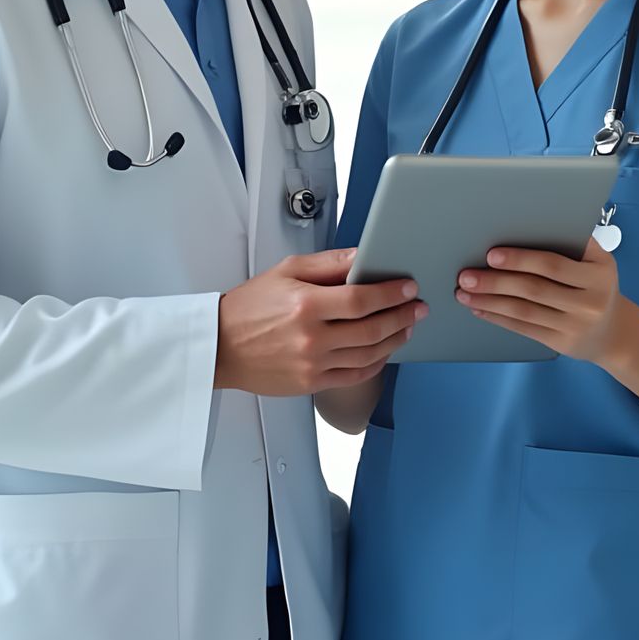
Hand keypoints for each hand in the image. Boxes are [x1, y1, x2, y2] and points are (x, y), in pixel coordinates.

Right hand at [216, 249, 426, 396]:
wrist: (221, 346)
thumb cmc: (248, 307)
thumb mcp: (286, 271)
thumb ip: (328, 263)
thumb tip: (362, 257)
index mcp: (306, 305)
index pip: (361, 299)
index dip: (391, 294)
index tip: (408, 288)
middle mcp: (311, 337)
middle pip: (372, 328)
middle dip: (402, 316)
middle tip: (418, 307)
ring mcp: (313, 364)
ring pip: (369, 355)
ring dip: (395, 340)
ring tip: (407, 327)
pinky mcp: (311, 383)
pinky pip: (355, 375)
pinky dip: (376, 363)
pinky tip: (384, 350)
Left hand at [455, 238, 622, 362]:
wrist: (614, 332)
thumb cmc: (596, 285)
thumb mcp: (598, 261)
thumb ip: (572, 242)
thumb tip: (530, 221)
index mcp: (598, 274)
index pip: (553, 265)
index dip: (520, 259)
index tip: (491, 254)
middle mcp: (589, 302)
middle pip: (534, 289)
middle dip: (495, 281)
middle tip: (466, 275)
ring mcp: (575, 325)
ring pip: (524, 311)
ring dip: (490, 300)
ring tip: (464, 292)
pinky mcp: (561, 343)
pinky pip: (524, 328)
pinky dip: (498, 317)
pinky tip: (479, 308)